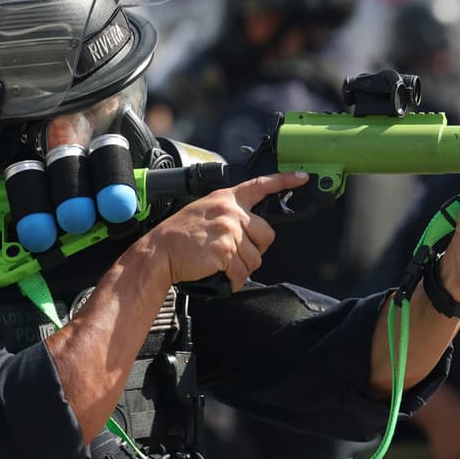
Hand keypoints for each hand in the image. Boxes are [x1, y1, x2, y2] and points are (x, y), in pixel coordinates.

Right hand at [141, 171, 308, 290]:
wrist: (159, 251)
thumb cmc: (178, 236)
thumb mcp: (203, 211)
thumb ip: (228, 214)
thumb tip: (249, 230)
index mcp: (226, 198)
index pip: (260, 186)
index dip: (284, 181)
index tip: (301, 178)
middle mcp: (231, 211)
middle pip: (267, 234)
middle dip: (255, 249)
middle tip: (235, 254)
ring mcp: (229, 230)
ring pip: (255, 258)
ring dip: (241, 268)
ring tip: (221, 264)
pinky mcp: (226, 250)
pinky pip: (242, 273)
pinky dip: (233, 280)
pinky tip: (220, 275)